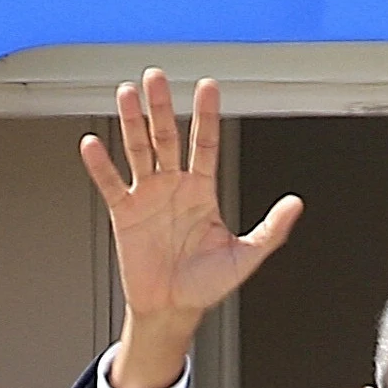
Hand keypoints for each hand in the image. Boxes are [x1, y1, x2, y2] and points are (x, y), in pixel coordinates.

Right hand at [78, 70, 301, 387]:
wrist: (171, 310)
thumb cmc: (206, 286)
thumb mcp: (245, 257)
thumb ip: (271, 230)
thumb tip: (296, 205)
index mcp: (203, 191)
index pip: (204, 143)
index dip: (206, 115)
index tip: (207, 86)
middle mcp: (174, 186)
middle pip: (166, 137)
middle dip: (161, 107)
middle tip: (155, 77)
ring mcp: (148, 196)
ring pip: (138, 150)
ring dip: (131, 122)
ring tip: (125, 94)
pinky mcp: (125, 213)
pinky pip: (111, 184)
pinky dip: (100, 165)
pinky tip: (92, 144)